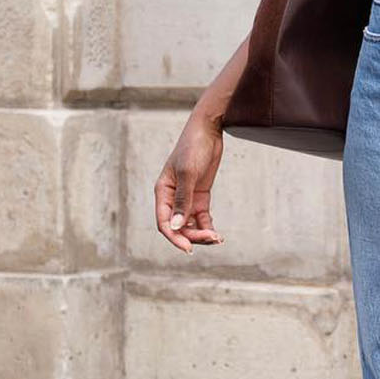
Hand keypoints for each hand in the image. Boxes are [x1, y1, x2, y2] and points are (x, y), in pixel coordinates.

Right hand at [155, 113, 224, 253]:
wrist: (209, 130)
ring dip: (202, 234)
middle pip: (178, 226)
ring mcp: (187, 197)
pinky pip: (202, 218)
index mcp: (162, 192)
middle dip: (193, 236)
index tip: (188, 248)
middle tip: (212, 240)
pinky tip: (217, 234)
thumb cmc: (193, 147)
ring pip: (190, 224)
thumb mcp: (188, 173)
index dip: (174, 237)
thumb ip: (182, 200)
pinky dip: (208, 226)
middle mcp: (172, 197)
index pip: (163, 222)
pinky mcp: (200, 196)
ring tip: (217, 239)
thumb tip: (175, 226)